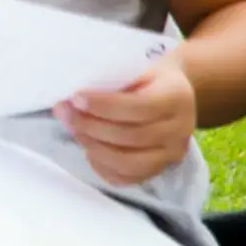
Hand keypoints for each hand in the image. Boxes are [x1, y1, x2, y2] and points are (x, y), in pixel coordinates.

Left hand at [57, 58, 197, 185]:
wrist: (173, 92)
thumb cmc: (148, 76)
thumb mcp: (136, 67)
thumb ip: (110, 81)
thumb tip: (70, 100)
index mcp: (176, 98)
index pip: (140, 108)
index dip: (104, 106)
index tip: (76, 98)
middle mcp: (180, 130)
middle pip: (132, 137)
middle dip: (91, 126)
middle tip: (66, 113)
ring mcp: (172, 154)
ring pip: (130, 163)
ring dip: (94, 148)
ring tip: (75, 130)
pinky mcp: (160, 169)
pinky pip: (128, 178)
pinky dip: (102, 167)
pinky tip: (89, 149)